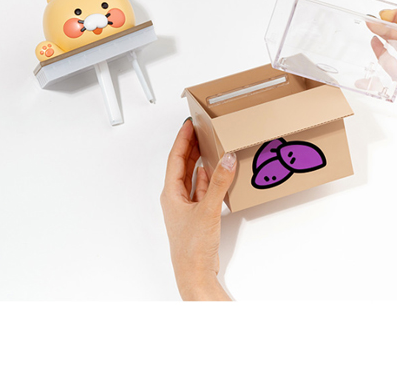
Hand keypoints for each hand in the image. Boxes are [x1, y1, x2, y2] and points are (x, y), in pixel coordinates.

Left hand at [160, 118, 236, 299]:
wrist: (194, 273)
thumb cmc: (191, 247)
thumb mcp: (208, 210)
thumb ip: (219, 183)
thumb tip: (226, 159)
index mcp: (171, 193)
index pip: (175, 158)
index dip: (182, 140)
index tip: (189, 124)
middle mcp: (176, 198)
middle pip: (182, 165)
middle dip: (190, 146)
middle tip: (199, 130)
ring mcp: (186, 207)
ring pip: (192, 177)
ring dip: (199, 161)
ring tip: (208, 145)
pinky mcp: (197, 215)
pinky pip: (202, 190)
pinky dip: (208, 179)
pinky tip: (215, 172)